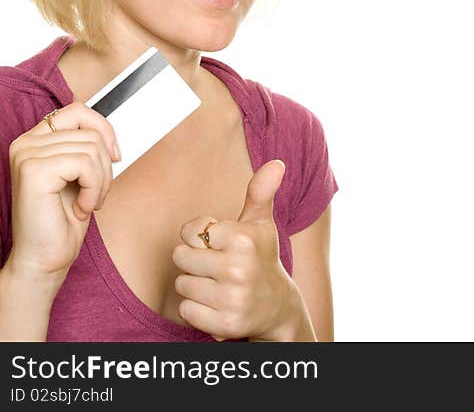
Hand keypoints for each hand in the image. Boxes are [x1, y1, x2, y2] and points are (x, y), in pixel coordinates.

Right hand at [7, 101, 119, 282]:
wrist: (45, 257)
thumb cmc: (63, 220)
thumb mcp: (79, 176)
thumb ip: (87, 149)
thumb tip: (113, 134)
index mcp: (35, 141)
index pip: (77, 110)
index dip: (103, 128)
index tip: (115, 154)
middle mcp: (26, 144)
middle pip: (91, 133)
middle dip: (106, 166)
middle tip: (97, 193)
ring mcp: (27, 155)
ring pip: (92, 149)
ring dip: (102, 182)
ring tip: (89, 202)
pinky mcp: (35, 171)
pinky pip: (86, 165)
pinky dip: (95, 189)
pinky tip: (83, 208)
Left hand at [171, 159, 299, 340]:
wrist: (278, 307)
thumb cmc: (261, 258)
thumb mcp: (261, 224)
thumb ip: (260, 192)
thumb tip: (276, 163)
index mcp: (244, 238)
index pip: (190, 231)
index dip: (200, 238)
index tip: (220, 245)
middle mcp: (239, 268)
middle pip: (181, 258)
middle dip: (195, 262)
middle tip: (219, 267)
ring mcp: (232, 297)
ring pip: (182, 285)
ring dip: (195, 287)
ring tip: (220, 286)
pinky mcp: (225, 324)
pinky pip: (186, 311)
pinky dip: (197, 310)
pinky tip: (218, 305)